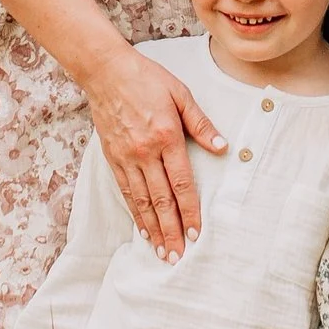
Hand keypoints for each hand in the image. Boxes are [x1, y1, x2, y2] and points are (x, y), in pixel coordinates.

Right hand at [86, 42, 227, 258]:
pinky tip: (142, 229)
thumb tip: (222, 146)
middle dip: (171, 231)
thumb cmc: (146, 78)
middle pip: (161, 200)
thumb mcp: (181, 94)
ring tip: (161, 253)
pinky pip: (126, 192)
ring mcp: (126, 157)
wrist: (106, 71)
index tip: (196, 234)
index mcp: (166, 136)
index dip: (190, 211)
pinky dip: (135, 213)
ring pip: (141, 201)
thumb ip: (201, 123)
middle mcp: (145, 152)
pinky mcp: (112, 158)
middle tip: (178, 256)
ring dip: (153, 229)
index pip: (182, 183)